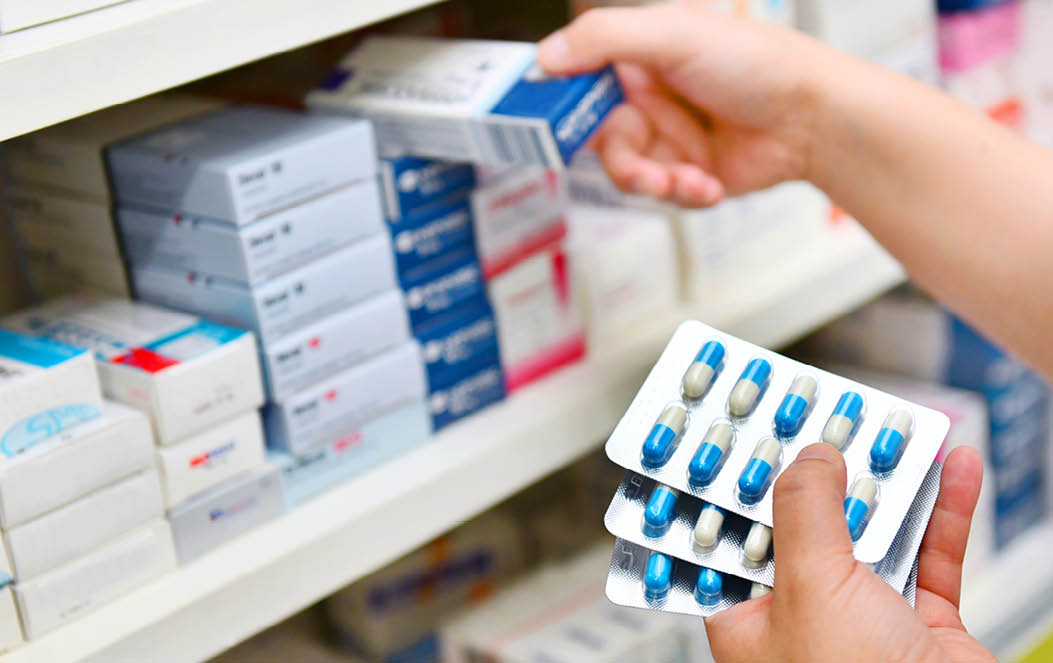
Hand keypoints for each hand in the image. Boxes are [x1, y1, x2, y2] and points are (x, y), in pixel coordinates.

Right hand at [538, 3, 828, 206]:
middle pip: (601, 139)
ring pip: (630, 173)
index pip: (581, 81)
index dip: (564, 106)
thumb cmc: (757, 63)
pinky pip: (664, 195)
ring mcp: (670, 138)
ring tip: (684, 179)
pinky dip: (684, 194)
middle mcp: (651, 97)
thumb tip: (545, 57)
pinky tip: (710, 182)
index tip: (551, 125)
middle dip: (622, 160)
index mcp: (641, 56)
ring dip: (655, 182)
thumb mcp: (673, 35)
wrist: (815, 118)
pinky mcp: (690, 173)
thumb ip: (604, 39)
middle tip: (641, 169)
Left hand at [703, 443, 994, 661]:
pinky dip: (943, 511)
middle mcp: (802, 616)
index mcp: (750, 617)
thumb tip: (808, 458)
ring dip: (888, 481)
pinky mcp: (920, 626)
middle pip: (806, 523)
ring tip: (894, 428)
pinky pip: (931, 555)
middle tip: (827, 413)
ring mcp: (864, 619)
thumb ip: (805, 514)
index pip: (731, 534)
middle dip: (822, 468)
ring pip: (872, 532)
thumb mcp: (812, 588)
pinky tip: (952, 468)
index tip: (744, 431)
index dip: (738, 481)